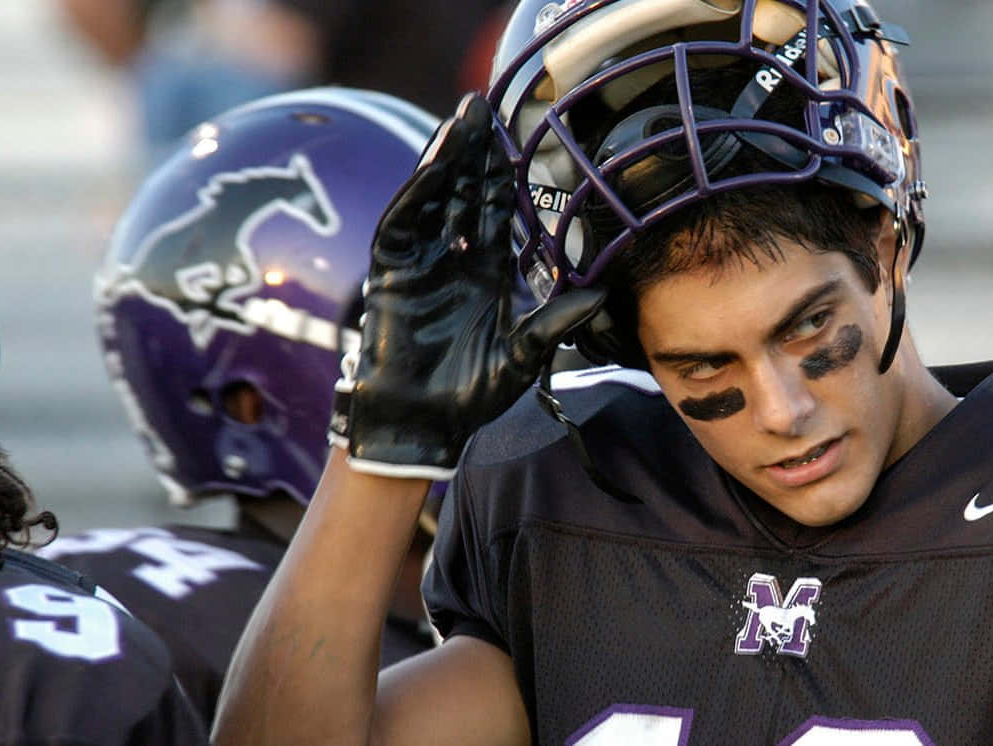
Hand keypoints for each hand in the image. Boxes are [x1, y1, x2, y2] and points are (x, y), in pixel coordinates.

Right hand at [334, 93, 605, 479]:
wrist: (424, 425)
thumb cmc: (472, 395)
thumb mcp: (523, 355)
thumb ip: (556, 323)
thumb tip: (601, 295)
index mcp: (487, 272)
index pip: (495, 212)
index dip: (502, 175)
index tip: (515, 138)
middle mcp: (453, 259)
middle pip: (463, 193)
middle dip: (473, 151)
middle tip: (482, 105)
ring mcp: (420, 264)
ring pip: (432, 199)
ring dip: (445, 160)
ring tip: (460, 121)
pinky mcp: (390, 275)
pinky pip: (402, 226)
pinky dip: (415, 196)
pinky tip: (431, 167)